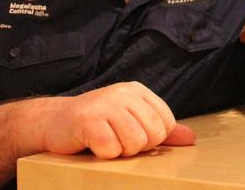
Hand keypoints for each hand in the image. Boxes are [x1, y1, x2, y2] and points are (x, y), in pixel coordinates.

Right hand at [37, 81, 194, 157]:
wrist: (54, 122)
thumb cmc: (97, 123)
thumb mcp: (131, 120)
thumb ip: (161, 129)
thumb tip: (190, 139)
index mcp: (138, 91)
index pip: (166, 123)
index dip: (153, 139)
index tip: (133, 135)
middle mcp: (124, 93)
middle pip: (153, 134)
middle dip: (137, 147)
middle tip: (118, 140)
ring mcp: (106, 104)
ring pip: (135, 143)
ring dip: (120, 152)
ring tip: (107, 142)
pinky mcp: (88, 120)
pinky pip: (111, 149)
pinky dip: (103, 154)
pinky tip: (94, 144)